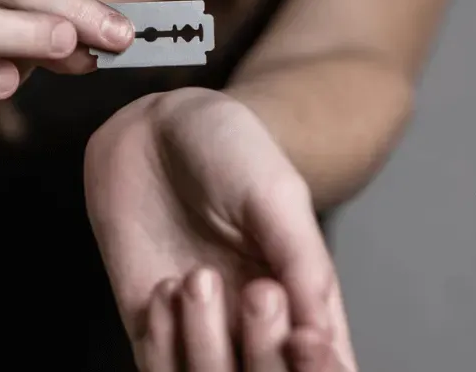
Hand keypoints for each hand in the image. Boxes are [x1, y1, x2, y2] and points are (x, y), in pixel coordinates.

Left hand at [84, 88, 355, 370]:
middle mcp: (252, 326)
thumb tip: (322, 335)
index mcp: (303, 300)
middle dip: (265, 355)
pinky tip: (164, 284)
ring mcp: (199, 328)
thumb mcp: (277, 193)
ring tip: (199, 277)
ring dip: (205, 347)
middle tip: (258, 292)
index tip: (304, 341)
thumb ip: (303, 261)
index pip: (326, 366)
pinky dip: (161, 341)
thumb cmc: (227, 150)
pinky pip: (154, 368)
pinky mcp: (148, 322)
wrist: (155, 128)